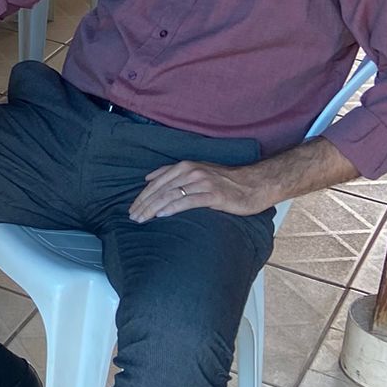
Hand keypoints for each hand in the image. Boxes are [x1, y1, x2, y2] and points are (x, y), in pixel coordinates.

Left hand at [127, 159, 275, 222]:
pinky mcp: (213, 195)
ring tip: (142, 219)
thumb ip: (174, 175)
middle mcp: (191, 172)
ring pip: (171, 195)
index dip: (142, 196)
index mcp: (185, 166)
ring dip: (153, 208)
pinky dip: (173, 208)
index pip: (157, 182)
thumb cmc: (225, 181)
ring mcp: (202, 183)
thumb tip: (149, 178)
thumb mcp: (197, 172)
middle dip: (144, 204)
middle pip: (161, 189)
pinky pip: (188, 201)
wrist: (255, 184)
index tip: (132, 208)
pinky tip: (162, 215)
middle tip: (132, 217)